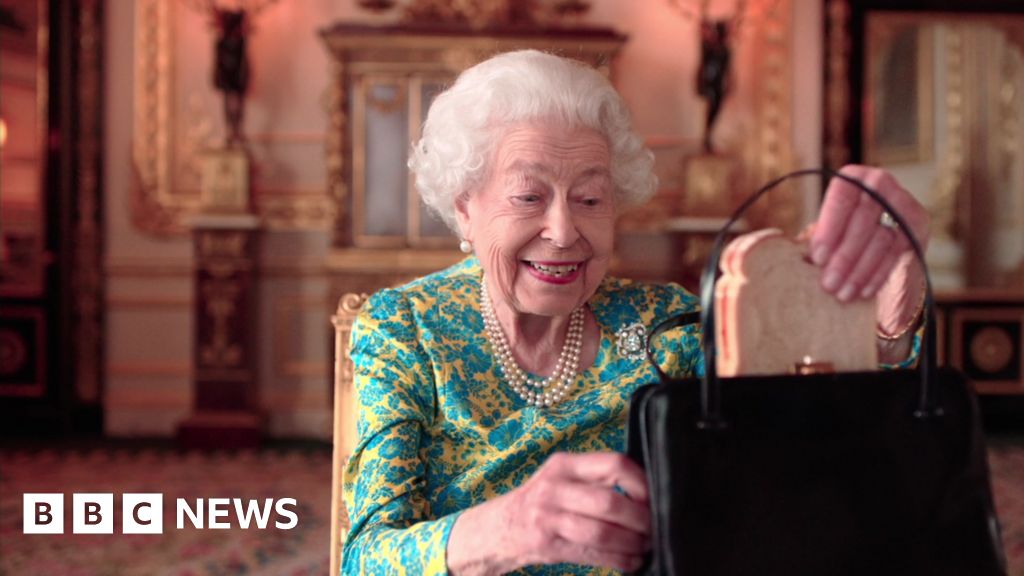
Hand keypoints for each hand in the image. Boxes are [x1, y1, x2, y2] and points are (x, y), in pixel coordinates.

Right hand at [447, 452, 650, 574]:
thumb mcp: (562, 478)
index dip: (641, 483)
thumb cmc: (542, 501)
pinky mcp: (547, 545)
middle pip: (610, 502)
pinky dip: (618, 560)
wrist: (499, 527)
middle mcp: (554, 487)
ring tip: (644, 546)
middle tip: (654, 528)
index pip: (613, 464)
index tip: (654, 498)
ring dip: (632, 543)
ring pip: (602, 532)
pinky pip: (592, 554)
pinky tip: (629, 561)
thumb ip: (596, 479)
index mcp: (565, 464)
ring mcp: (548, 517)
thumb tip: (646, 493)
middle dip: (641, 520)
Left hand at [809, 165, 930, 336]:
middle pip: (863, 221)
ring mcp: (903, 202)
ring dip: (859, 270)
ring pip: (881, 239)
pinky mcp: (918, 223)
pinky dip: (878, 274)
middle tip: (828, 284)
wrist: (878, 237)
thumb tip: (784, 249)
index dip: (829, 229)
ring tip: (842, 293)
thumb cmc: (840, 233)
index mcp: (853, 177)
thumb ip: (814, 238)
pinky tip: (863, 291)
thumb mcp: (826, 231)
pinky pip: (898, 252)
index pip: (841, 198)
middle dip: (844, 257)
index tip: (817, 258)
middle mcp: (880, 183)